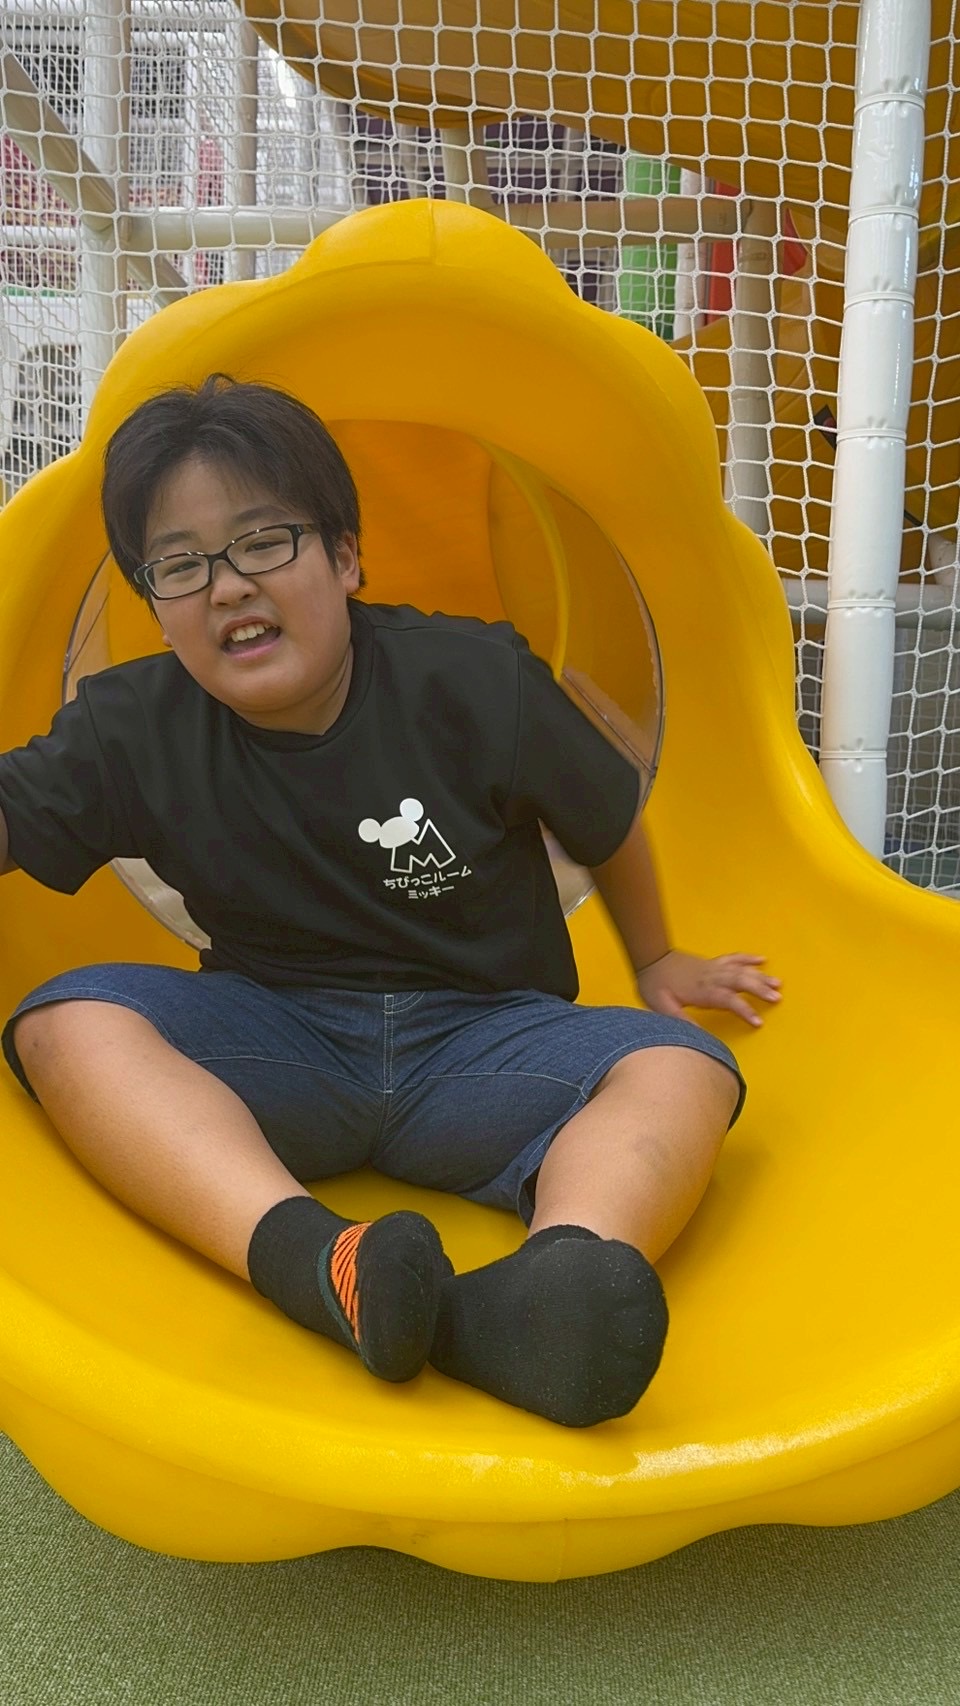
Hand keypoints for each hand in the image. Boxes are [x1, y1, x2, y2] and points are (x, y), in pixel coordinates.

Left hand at [636, 950, 781, 1027]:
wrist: (650, 956)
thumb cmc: (654, 983)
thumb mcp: (661, 1006)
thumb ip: (680, 1020)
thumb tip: (699, 1036)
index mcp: (702, 990)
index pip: (728, 1000)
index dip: (744, 1010)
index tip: (758, 1022)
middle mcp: (712, 977)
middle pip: (741, 982)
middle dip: (760, 990)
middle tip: (778, 998)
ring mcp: (714, 968)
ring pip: (741, 970)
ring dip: (760, 976)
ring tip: (779, 983)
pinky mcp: (712, 962)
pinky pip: (734, 958)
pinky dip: (748, 958)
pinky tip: (762, 959)